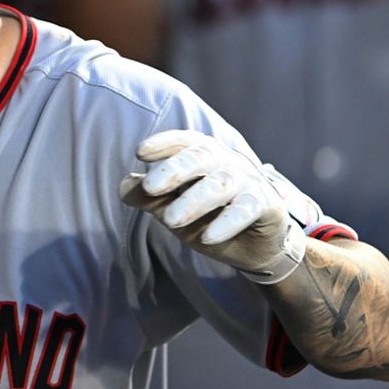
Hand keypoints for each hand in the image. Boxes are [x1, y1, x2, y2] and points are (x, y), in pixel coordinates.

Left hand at [119, 129, 323, 283]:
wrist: (253, 246)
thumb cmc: (208, 217)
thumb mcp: (173, 208)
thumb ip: (149, 198)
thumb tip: (122, 186)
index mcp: (203, 155)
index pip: (183, 141)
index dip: (163, 143)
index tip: (140, 153)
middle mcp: (226, 161)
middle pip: (201, 157)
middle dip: (173, 171)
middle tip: (149, 188)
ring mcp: (248, 181)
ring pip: (221, 184)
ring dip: (194, 201)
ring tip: (170, 221)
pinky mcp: (266, 205)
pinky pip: (246, 209)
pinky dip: (227, 222)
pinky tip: (208, 237)